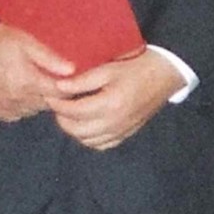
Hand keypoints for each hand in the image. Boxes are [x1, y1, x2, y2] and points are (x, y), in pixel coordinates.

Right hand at [0, 24, 73, 120]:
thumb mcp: (27, 42)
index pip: (60, 94)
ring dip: (37, 101)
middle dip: (53, 95)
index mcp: (27, 81)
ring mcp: (4, 107)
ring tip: (32, 84)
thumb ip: (50, 58)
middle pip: (47, 105)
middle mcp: (16, 99)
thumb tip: (72, 70)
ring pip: (32, 111)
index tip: (70, 81)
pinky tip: (18, 93)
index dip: (69, 88)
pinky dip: (21, 107)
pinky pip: (16, 115)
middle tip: (50, 79)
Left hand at [50, 51, 183, 151]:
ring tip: (69, 113)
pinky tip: (86, 124)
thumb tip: (58, 87)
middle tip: (57, 104)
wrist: (164, 76)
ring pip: (86, 141)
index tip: (49, 94)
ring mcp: (121, 132)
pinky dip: (88, 138)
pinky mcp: (126, 135)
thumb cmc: (136, 68)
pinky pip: (101, 145)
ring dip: (73, 130)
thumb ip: (82, 80)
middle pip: (76, 130)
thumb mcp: (108, 69)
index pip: (73, 112)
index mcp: (110, 104)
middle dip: (61, 118)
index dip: (57, 104)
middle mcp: (114, 123)